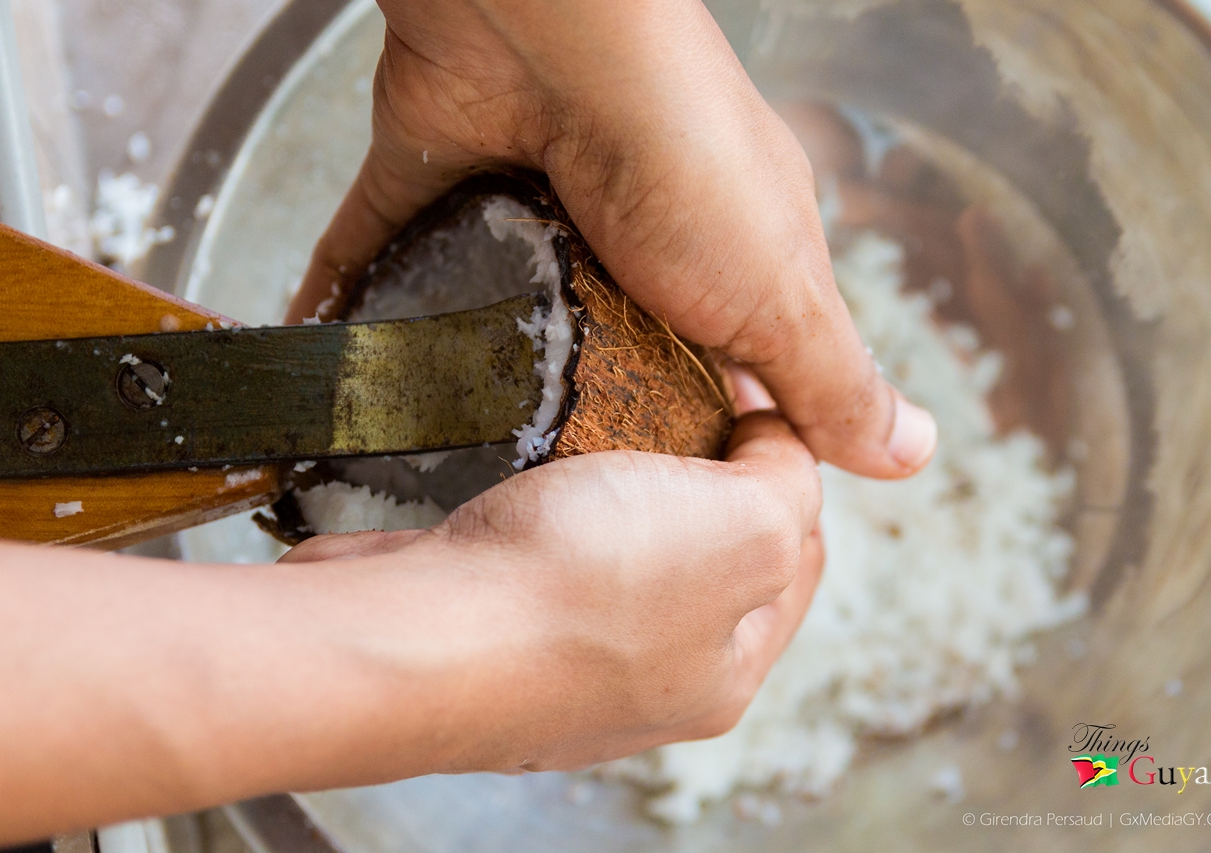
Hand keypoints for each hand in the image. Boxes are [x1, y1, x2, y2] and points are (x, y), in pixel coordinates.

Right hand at [280, 412, 822, 771]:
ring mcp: (556, 660)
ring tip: (609, 418)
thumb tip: (778, 444)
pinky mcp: (484, 624)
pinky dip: (546, 504)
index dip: (790, 468)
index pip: (797, 557)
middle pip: (706, 555)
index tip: (750, 398)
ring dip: (618, 485)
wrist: (413, 633)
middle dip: (702, 474)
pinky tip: (540, 463)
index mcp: (725, 672)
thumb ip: (790, 483)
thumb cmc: (586, 586)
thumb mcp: (748, 525)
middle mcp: (643, 682)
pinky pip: (536, 551)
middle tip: (680, 398)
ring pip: (616, 550)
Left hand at [288, 0, 935, 477]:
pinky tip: (339, 380)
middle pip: (598, 349)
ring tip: (430, 471)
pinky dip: (356, 310)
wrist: (554, 33)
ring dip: (463, 378)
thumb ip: (832, 379)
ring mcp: (518, 206)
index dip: (700, 442)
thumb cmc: (682, 160)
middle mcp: (616, 232)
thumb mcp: (780, 292)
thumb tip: (915, 456)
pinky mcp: (429, 184)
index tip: (663, 520)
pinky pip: (378, 258)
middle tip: (537, 515)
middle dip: (576, 423)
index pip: (719, 369)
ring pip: (486, 313)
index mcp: (715, 255)